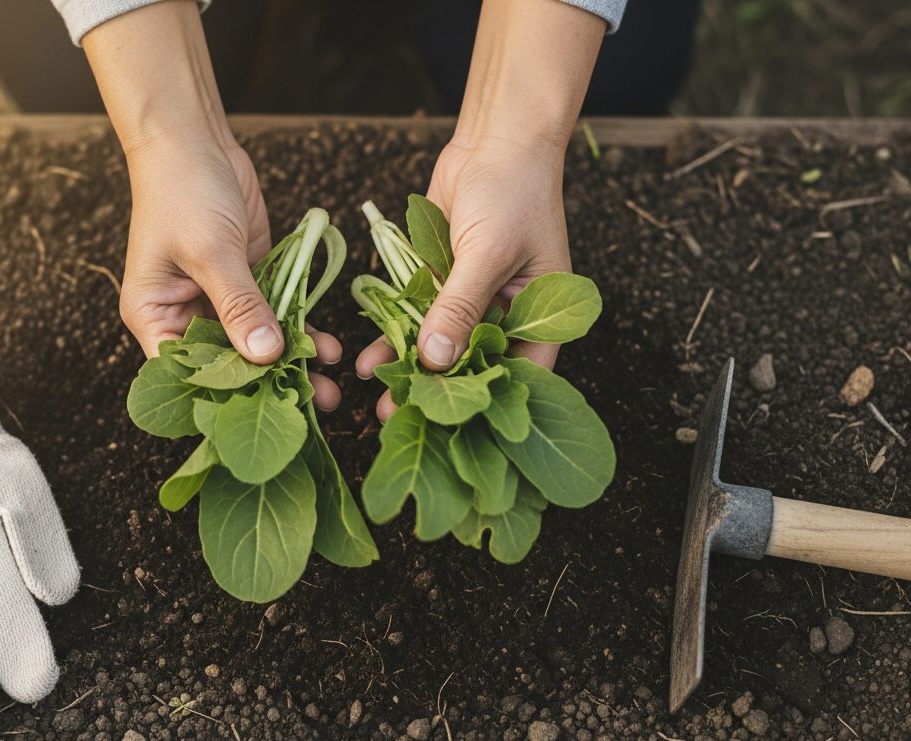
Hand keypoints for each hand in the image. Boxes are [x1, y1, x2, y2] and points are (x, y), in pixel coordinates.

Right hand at [83, 1, 340, 409]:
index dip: (225, 398)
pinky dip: (300, 331)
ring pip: (257, 346)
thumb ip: (240, 306)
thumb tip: (265, 357)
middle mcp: (183, 317)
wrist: (195, 141)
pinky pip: (276, 317)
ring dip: (293, 365)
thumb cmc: (182, 192)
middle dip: (269, 388)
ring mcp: (217, 301)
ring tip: (332, 391)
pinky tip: (328, 349)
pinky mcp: (248, 282)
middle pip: (227, 367)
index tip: (265, 418)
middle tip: (312, 411)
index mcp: (155, 318)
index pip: (188, 375)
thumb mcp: (210, 252)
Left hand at [355, 137, 569, 419]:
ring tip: (380, 399)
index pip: (521, 374)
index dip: (490, 403)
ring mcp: (472, 297)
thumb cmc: (513, 191)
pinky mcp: (441, 280)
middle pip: (473, 365)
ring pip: (439, 345)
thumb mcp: (488, 252)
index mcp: (541, 315)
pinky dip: (394, 335)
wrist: (495, 139)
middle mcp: (508, 313)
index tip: (455, 431)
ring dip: (410, 368)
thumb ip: (459, 306)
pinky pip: (417, 317)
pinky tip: (369, 359)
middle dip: (439, 393)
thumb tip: (436, 359)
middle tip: (404, 419)